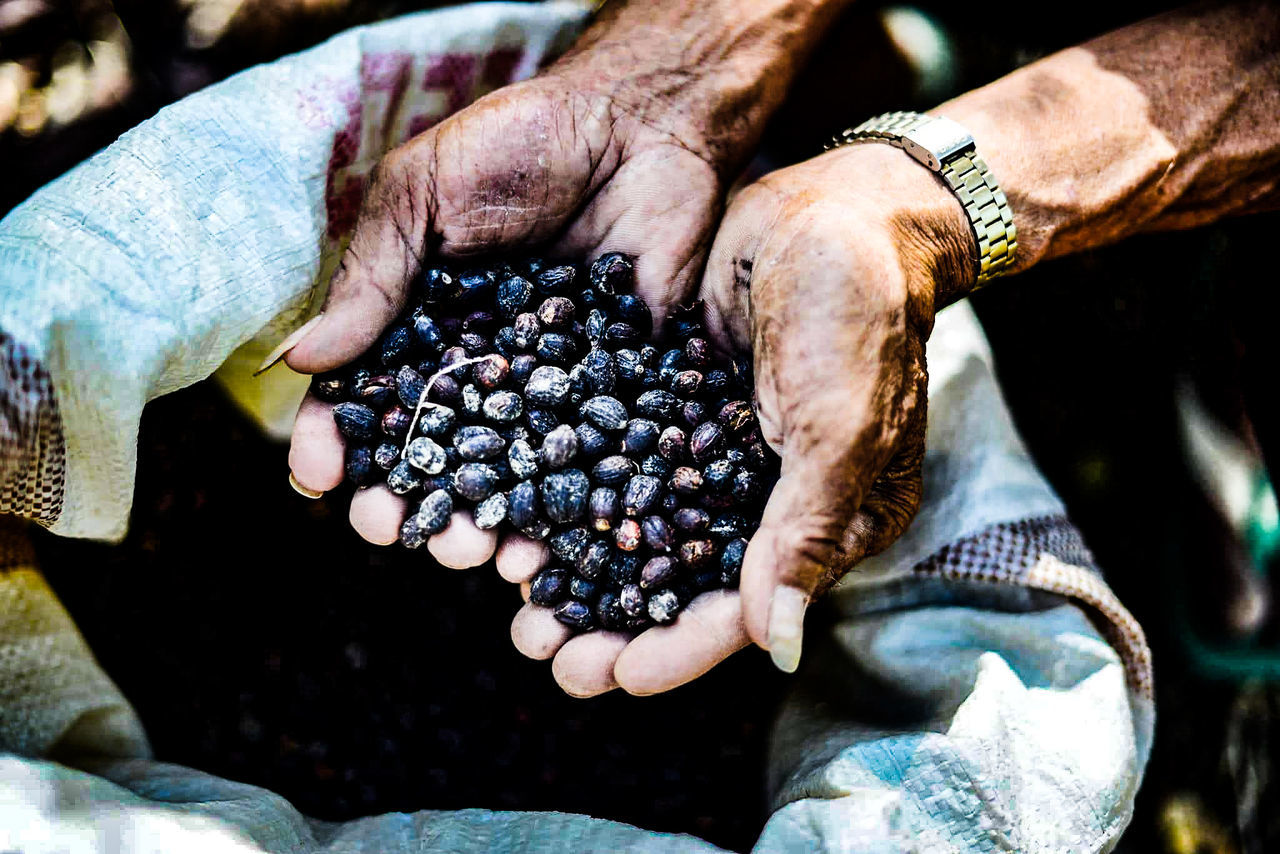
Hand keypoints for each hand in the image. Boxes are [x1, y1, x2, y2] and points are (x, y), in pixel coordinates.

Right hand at [283, 65, 722, 550]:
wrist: (641, 122)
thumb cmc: (520, 143)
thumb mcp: (425, 195)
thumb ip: (374, 278)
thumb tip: (301, 364)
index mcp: (421, 326)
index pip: (368, 398)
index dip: (339, 441)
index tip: (319, 476)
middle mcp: (482, 369)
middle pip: (436, 455)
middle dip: (409, 501)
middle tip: (395, 531)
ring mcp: (551, 386)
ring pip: (511, 475)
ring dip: (484, 522)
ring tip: (471, 554)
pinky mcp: (623, 392)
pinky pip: (594, 460)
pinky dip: (572, 507)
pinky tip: (552, 545)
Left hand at [506, 142, 975, 695]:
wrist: (836, 204)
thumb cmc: (856, 311)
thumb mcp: (838, 424)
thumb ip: (806, 532)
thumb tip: (781, 648)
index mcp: (828, 518)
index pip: (749, 608)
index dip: (680, 648)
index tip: (612, 677)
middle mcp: (770, 497)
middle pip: (685, 582)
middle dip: (615, 623)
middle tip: (544, 653)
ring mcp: (720, 451)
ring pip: (645, 531)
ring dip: (587, 568)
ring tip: (519, 602)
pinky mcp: (679, 405)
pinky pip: (622, 464)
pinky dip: (577, 492)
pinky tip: (524, 512)